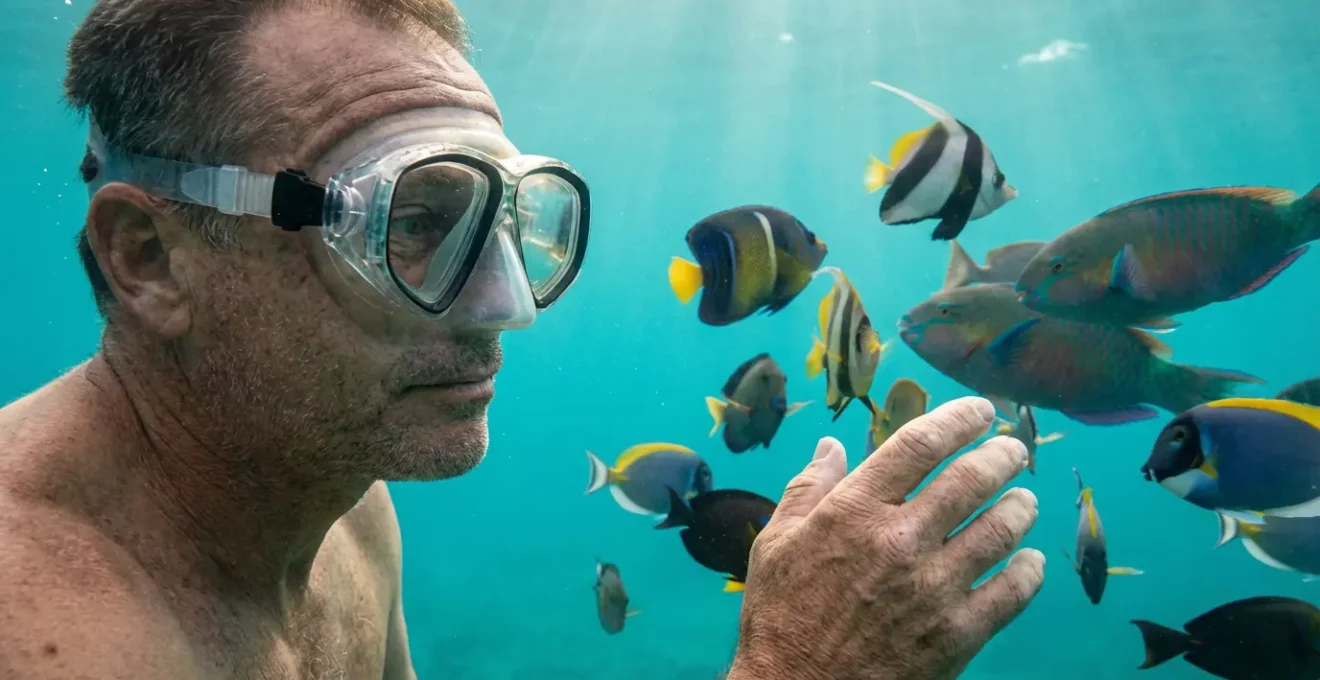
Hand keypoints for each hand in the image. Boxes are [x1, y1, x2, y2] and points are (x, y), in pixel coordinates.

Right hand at [726, 396, 1043, 679]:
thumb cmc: (780, 617)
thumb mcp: (775, 543)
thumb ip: (808, 489)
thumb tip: (832, 446)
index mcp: (855, 511)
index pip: (920, 444)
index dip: (958, 418)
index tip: (979, 411)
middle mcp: (900, 540)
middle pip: (971, 479)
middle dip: (1001, 455)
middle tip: (1012, 451)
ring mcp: (934, 588)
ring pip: (1000, 529)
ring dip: (1020, 506)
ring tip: (1024, 499)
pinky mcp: (957, 633)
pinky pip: (1012, 592)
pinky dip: (1029, 571)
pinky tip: (1030, 560)